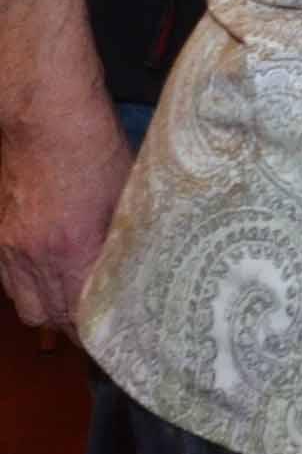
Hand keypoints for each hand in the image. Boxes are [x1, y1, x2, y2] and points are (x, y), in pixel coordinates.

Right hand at [0, 95, 132, 329]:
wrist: (45, 117)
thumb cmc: (95, 149)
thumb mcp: (125, 195)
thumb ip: (124, 239)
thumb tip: (137, 268)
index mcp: (71, 250)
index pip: (78, 314)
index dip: (94, 331)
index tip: (114, 335)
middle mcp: (33, 256)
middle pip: (46, 316)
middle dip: (70, 325)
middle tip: (95, 320)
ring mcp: (9, 245)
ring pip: (23, 301)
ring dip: (47, 306)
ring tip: (72, 301)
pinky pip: (8, 277)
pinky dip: (27, 284)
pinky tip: (48, 273)